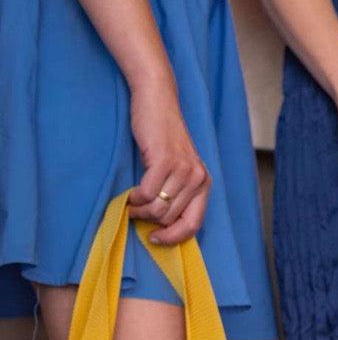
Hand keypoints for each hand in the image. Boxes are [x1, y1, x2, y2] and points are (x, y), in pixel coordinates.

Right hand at [127, 78, 210, 244]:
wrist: (156, 101)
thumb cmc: (162, 136)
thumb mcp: (178, 168)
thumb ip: (177, 192)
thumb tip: (162, 224)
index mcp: (204, 184)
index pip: (194, 224)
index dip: (174, 237)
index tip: (156, 239)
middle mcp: (198, 179)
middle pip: (170, 218)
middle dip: (149, 221)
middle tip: (135, 214)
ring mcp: (183, 170)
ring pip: (158, 209)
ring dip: (140, 211)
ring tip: (132, 204)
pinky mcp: (165, 160)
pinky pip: (147, 194)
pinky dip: (135, 198)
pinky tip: (131, 193)